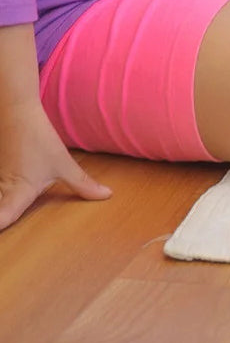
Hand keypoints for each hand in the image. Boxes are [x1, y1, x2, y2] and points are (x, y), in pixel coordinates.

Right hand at [0, 100, 110, 232]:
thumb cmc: (38, 140)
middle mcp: (1, 193)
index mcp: (18, 194)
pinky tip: (6, 196)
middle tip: (4, 227)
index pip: (1, 219)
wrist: (17, 115)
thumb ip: (82, 184)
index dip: (1, 224)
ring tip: (2, 219)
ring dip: (3, 206)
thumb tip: (106, 195)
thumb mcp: (63, 164)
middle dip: (5, 217)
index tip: (4, 227)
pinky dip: (1, 196)